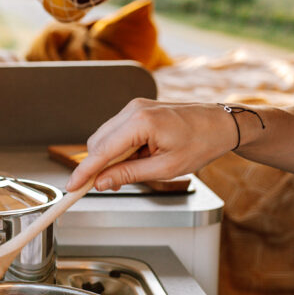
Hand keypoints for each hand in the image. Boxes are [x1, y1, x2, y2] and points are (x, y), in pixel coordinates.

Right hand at [66, 99, 235, 191]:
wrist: (222, 124)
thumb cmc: (202, 142)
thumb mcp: (165, 168)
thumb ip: (129, 174)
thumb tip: (102, 182)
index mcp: (141, 122)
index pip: (102, 151)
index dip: (84, 172)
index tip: (71, 187)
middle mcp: (133, 110)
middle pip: (98, 143)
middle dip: (98, 166)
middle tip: (109, 186)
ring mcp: (134, 108)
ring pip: (105, 138)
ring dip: (111, 158)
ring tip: (138, 169)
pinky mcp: (137, 110)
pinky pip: (117, 132)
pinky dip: (120, 149)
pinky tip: (139, 158)